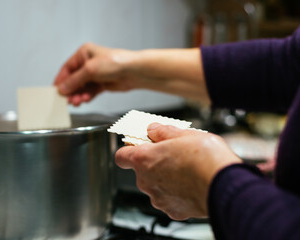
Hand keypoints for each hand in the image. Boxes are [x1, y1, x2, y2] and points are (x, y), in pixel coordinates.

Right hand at [54, 43, 137, 105]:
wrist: (133, 72)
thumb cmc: (115, 62)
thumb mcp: (90, 70)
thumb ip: (74, 80)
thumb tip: (62, 88)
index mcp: (84, 53)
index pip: (67, 68)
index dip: (61, 80)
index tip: (55, 91)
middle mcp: (88, 63)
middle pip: (74, 79)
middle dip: (70, 90)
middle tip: (66, 100)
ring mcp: (95, 74)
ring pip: (81, 87)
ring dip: (78, 95)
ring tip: (77, 102)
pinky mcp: (102, 84)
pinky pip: (90, 92)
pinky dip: (86, 96)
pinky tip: (85, 100)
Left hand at [115, 123, 240, 219]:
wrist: (225, 184)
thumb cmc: (205, 158)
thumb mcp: (184, 134)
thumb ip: (163, 132)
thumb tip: (153, 129)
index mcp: (144, 159)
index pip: (122, 156)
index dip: (128, 150)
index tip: (138, 146)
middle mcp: (146, 181)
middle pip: (142, 170)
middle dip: (154, 163)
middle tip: (173, 155)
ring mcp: (158, 197)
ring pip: (156, 185)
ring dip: (166, 178)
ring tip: (187, 170)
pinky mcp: (173, 210)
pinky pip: (170, 199)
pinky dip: (177, 193)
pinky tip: (192, 185)